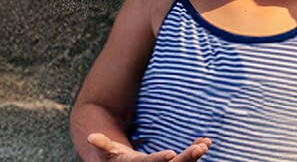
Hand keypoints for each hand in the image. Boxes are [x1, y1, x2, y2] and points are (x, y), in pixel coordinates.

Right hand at [86, 133, 209, 161]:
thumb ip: (102, 144)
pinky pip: (186, 161)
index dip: (160, 160)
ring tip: (205, 144)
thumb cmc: (115, 158)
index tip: (171, 154)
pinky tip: (205, 141)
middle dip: (187, 158)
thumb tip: (90, 137)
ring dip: (195, 155)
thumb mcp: (108, 152)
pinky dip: (196, 152)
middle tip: (199, 148)